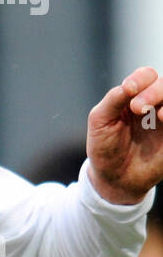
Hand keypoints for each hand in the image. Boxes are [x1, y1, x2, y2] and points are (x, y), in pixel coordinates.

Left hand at [87, 66, 162, 204]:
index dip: (140, 79)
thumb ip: (113, 100)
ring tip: (159, 115)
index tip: (129, 90)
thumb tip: (128, 85)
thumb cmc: (105, 148)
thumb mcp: (100, 121)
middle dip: (154, 91)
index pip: (147, 76)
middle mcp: (155, 104)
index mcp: (136, 96)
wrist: (114, 179)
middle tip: (137, 108)